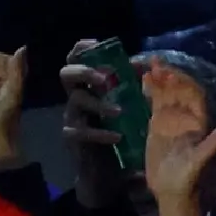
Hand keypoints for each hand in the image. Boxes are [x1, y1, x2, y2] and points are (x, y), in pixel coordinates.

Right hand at [60, 39, 129, 208]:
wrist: (108, 171)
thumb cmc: (120, 132)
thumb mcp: (130, 104)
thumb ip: (135, 85)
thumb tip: (148, 65)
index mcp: (88, 86)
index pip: (76, 59)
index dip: (81, 49)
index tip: (94, 44)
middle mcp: (76, 97)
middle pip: (67, 74)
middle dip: (86, 71)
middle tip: (106, 78)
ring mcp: (72, 117)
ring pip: (76, 100)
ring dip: (99, 103)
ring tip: (119, 111)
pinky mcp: (72, 138)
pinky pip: (82, 131)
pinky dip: (100, 132)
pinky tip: (117, 136)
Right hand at [142, 65, 215, 215]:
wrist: (174, 195)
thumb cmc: (188, 182)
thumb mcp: (199, 165)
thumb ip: (211, 147)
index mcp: (197, 124)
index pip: (191, 96)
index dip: (182, 83)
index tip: (169, 72)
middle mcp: (186, 119)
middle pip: (179, 91)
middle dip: (169, 75)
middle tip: (154, 62)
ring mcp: (172, 123)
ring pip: (167, 96)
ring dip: (159, 81)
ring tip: (147, 68)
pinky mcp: (158, 129)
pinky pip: (157, 105)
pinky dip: (152, 93)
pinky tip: (144, 83)